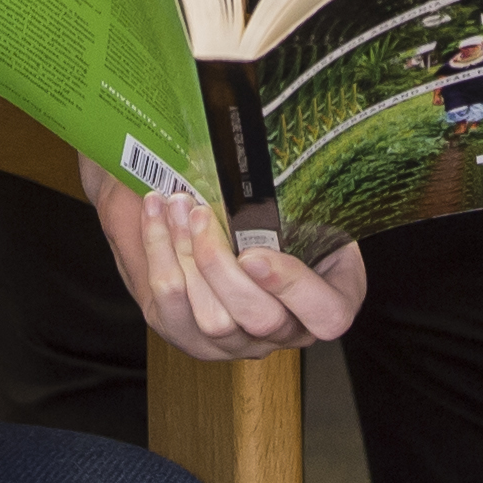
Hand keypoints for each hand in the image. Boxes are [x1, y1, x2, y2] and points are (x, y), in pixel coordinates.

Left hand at [82, 160, 365, 357]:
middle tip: (201, 213)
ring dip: (187, 256)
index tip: (255, 253)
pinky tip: (155, 212)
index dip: (294, 289)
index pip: (328, 315)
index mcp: (327, 296)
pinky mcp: (189, 336)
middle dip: (223, 267)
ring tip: (177, 203)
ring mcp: (237, 341)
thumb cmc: (264, 201)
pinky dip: (159, 255)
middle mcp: (284, 329)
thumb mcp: (297, 196)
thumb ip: (301, 191)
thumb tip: (290, 142)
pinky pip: (171, 307)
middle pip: (260, 319)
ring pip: (212, 319)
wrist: (204, 210)